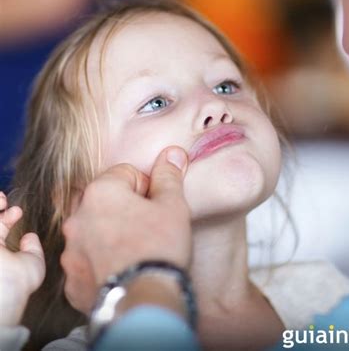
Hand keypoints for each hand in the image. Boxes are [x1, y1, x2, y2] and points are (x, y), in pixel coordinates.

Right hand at [0, 192, 45, 325]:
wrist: (1, 290)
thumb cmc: (20, 282)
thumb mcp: (33, 262)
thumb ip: (32, 248)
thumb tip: (29, 236)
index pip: (0, 229)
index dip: (8, 216)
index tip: (18, 211)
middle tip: (3, 198)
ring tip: (1, 198)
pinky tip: (0, 202)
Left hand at [61, 146, 190, 312]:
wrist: (145, 301)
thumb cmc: (160, 246)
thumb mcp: (173, 205)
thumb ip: (168, 176)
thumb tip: (172, 153)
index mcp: (101, 192)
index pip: (125, 173)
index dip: (146, 186)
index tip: (155, 205)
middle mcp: (77, 218)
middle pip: (105, 200)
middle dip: (125, 208)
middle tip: (148, 226)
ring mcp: (71, 250)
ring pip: (93, 230)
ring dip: (110, 233)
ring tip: (135, 249)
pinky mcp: (71, 279)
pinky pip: (87, 260)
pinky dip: (101, 261)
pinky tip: (122, 269)